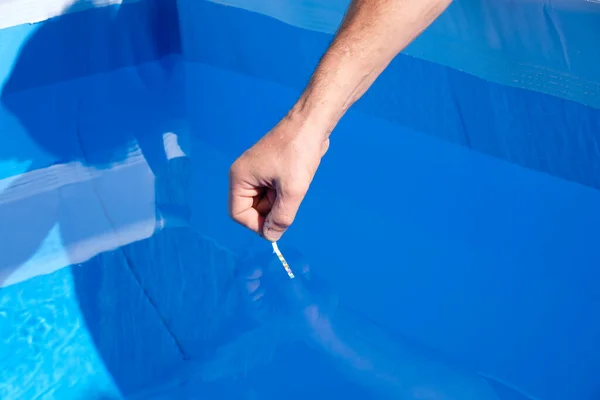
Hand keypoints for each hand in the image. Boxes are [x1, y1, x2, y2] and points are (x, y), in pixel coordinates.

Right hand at [229, 114, 328, 240]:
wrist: (311, 124)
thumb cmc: (299, 153)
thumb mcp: (292, 191)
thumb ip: (281, 218)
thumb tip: (271, 237)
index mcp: (240, 178)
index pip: (238, 214)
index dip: (257, 224)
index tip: (278, 224)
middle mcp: (243, 175)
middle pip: (251, 209)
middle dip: (271, 211)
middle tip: (290, 200)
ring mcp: (256, 172)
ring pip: (264, 202)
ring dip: (279, 202)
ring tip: (293, 187)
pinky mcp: (268, 170)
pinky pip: (271, 192)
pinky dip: (283, 193)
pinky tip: (295, 181)